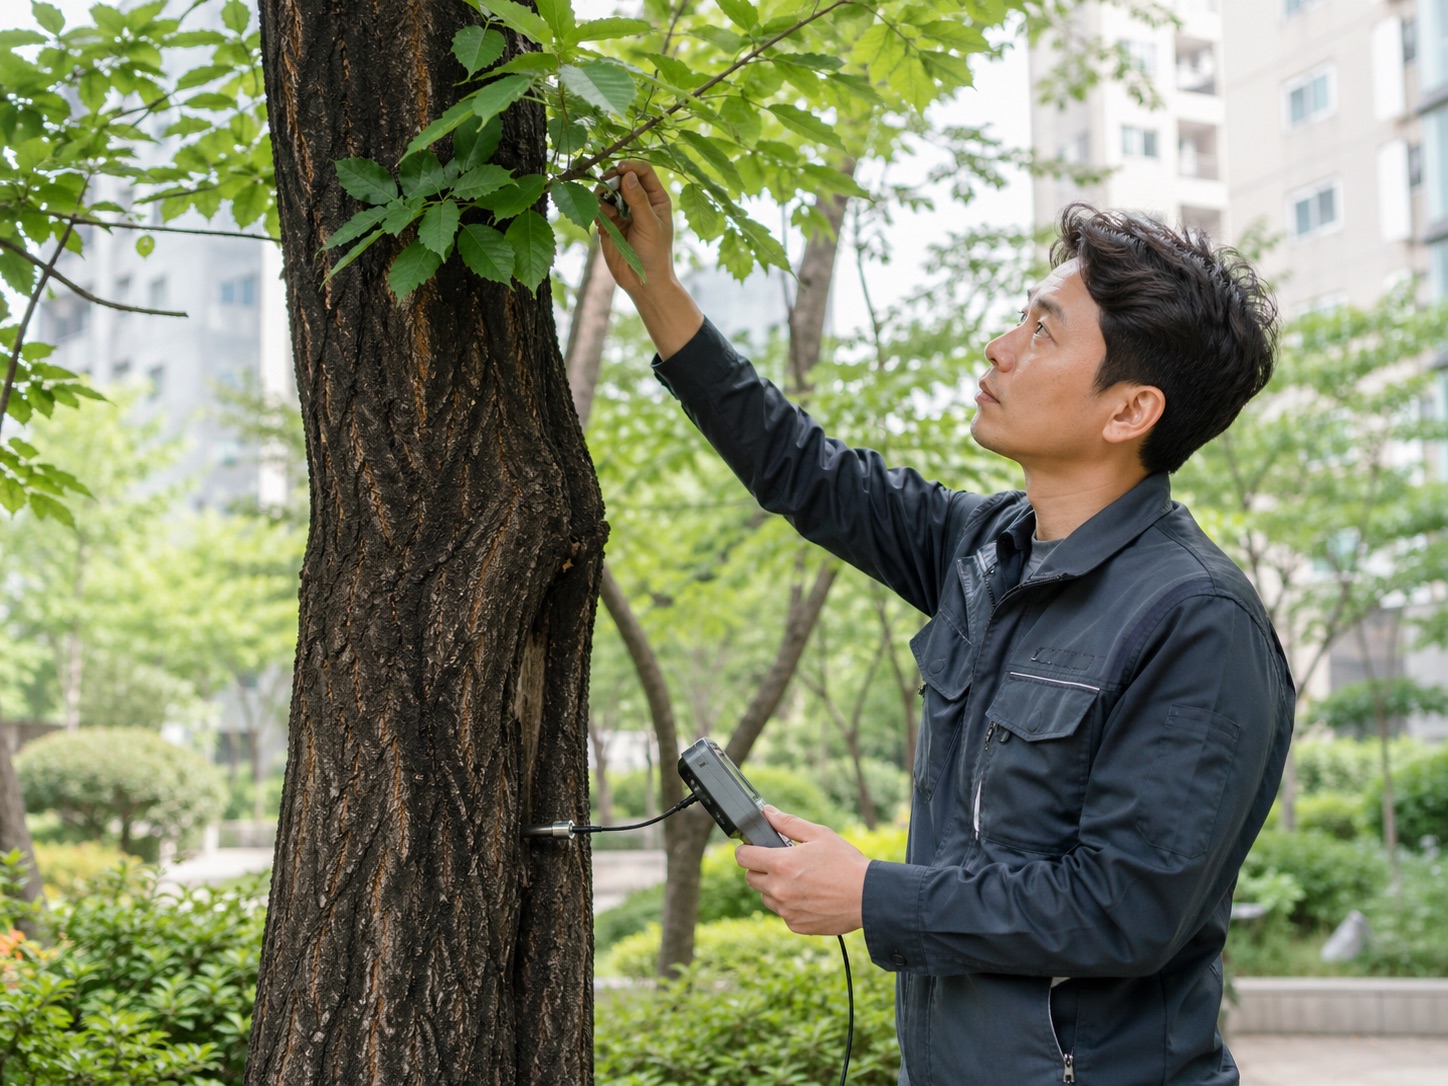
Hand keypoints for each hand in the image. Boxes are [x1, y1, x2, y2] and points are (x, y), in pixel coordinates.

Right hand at [596, 160, 675, 294]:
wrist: (642, 282)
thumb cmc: (654, 253)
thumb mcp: (649, 225)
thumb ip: (638, 200)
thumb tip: (627, 174)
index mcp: (655, 198)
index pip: (643, 171)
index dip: (630, 166)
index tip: (618, 169)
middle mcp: (638, 201)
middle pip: (621, 178)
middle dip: (611, 180)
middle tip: (604, 186)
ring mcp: (623, 212)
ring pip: (607, 192)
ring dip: (602, 197)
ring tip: (604, 211)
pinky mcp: (609, 223)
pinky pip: (598, 209)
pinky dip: (597, 213)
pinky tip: (603, 228)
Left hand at [735, 806, 869, 935]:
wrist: (868, 897)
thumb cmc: (846, 863)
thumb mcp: (819, 835)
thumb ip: (788, 823)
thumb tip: (767, 812)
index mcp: (780, 864)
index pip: (743, 857)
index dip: (746, 850)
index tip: (753, 848)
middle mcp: (778, 889)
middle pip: (751, 878)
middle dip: (761, 868)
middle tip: (782, 863)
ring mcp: (786, 910)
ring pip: (766, 897)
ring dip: (774, 888)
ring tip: (799, 880)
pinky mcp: (796, 925)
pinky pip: (783, 912)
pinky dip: (789, 904)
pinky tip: (809, 896)